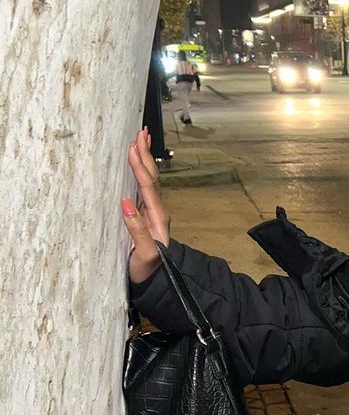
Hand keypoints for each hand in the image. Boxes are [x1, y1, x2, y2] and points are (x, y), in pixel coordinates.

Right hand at [121, 128, 171, 282]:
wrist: (156, 282)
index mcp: (157, 217)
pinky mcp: (144, 217)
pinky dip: (138, 173)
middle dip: (145, 154)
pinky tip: (135, 166)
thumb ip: (137, 230)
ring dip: (144, 160)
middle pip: (151, 177)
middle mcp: (156, 211)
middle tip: (141, 133)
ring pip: (148, 180)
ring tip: (140, 141)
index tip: (134, 147)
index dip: (140, 166)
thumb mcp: (145, 253)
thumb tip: (126, 203)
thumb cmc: (149, 270)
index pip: (148, 186)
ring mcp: (151, 213)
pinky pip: (142, 188)